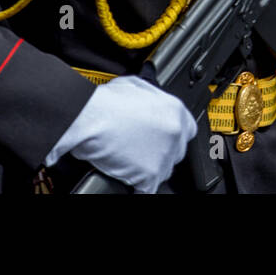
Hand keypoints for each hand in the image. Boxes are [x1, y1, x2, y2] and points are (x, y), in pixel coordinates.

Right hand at [46, 76, 195, 193]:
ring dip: (149, 168)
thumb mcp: (138, 87)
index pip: (186, 131)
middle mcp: (174, 133)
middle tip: (141, 149)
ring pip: (163, 170)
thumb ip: (153, 99)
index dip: (171, 136)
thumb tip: (151, 104)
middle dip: (159, 152)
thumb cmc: (106, 102)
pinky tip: (128, 176)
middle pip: (175, 152)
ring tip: (129, 159)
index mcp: (175, 111)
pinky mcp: (150, 175)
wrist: (89, 117)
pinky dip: (138, 185)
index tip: (162, 139)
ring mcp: (164, 155)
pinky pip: (148, 187)